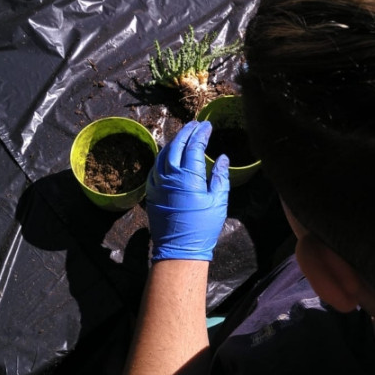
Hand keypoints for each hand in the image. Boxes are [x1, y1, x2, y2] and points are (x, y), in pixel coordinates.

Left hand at [146, 120, 229, 261]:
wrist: (179, 250)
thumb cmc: (203, 227)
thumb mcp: (218, 202)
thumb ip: (220, 177)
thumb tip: (222, 157)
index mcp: (188, 176)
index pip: (194, 146)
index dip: (201, 133)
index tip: (207, 125)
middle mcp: (170, 176)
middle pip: (176, 145)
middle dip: (186, 132)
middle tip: (195, 125)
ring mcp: (157, 183)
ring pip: (163, 154)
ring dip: (174, 142)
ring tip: (184, 135)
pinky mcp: (152, 192)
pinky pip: (155, 167)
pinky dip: (163, 156)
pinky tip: (170, 154)